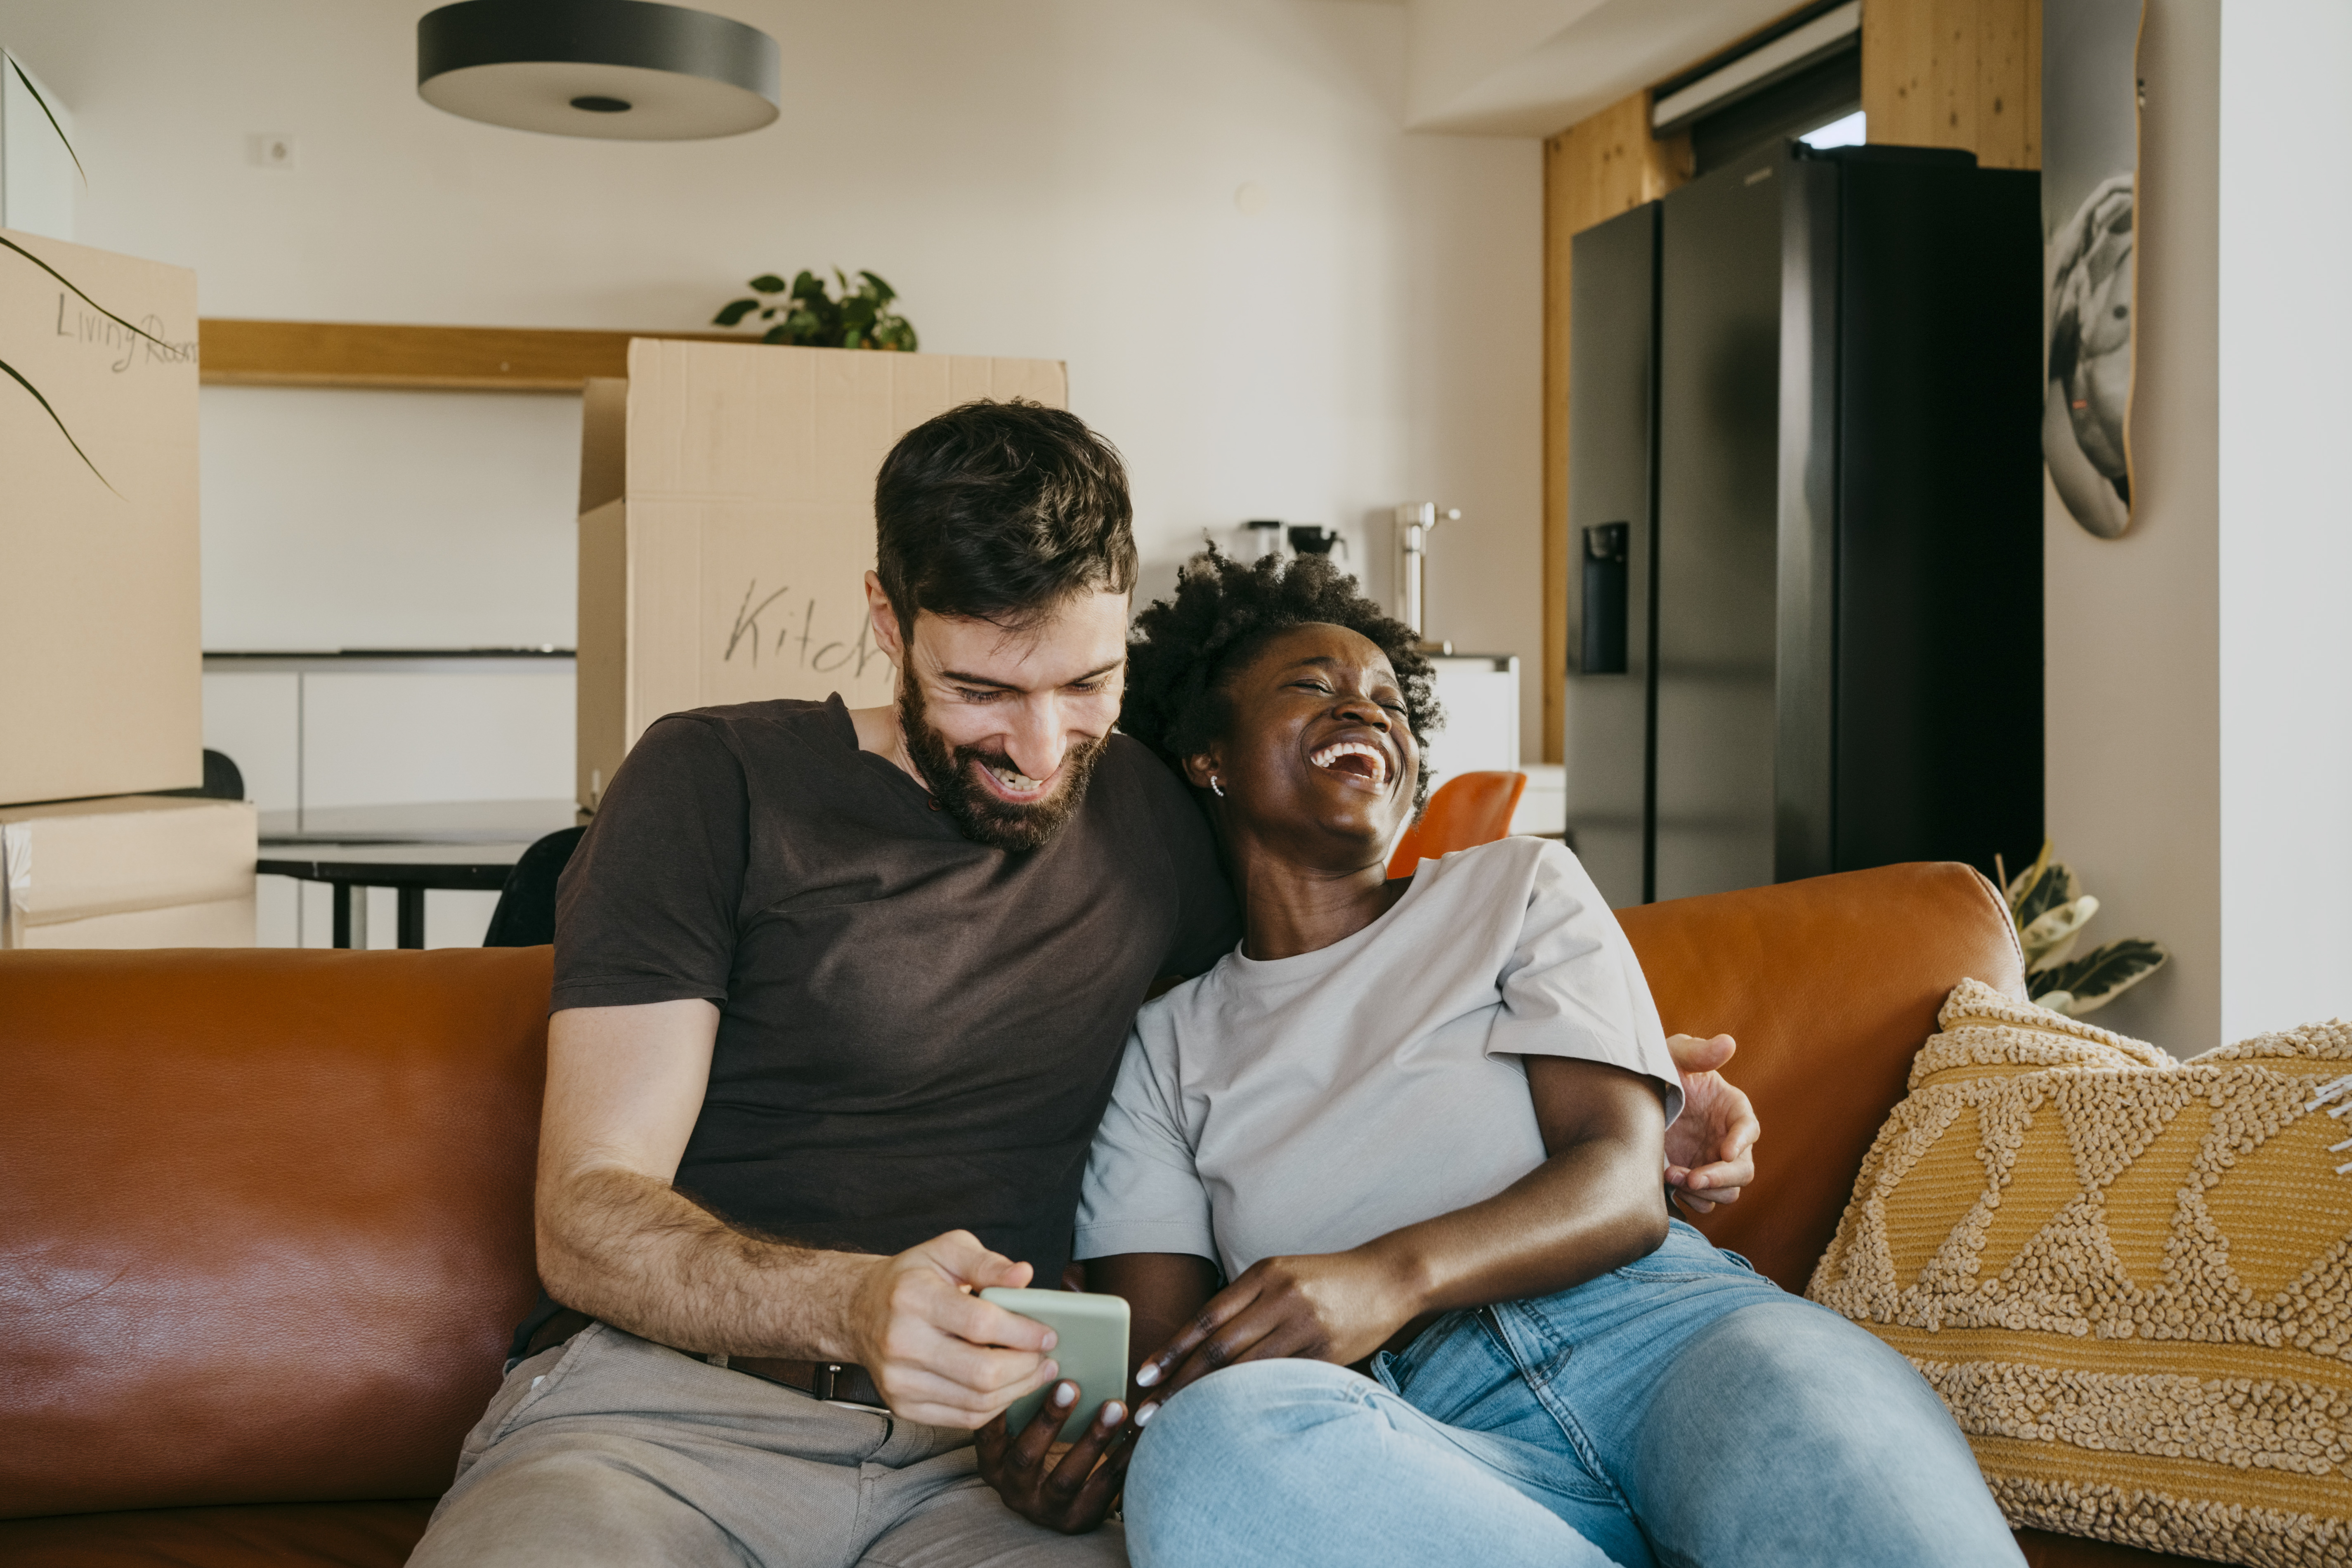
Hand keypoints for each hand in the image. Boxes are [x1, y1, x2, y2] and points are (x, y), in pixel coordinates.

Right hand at [841, 1230, 1061, 1427]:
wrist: (859, 1310)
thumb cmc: (911, 1278)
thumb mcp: (947, 1251)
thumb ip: (988, 1262)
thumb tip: (1024, 1276)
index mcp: (913, 1297)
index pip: (980, 1323)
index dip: (1023, 1332)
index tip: (1049, 1333)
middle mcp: (900, 1342)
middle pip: (982, 1372)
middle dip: (1027, 1367)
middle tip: (1047, 1357)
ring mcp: (898, 1381)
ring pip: (976, 1402)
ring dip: (1017, 1390)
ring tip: (1036, 1372)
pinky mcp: (902, 1406)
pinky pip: (962, 1419)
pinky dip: (994, 1407)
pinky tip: (1008, 1388)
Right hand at [974, 1378, 1137, 1533]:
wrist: (1067, 1500)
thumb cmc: (1045, 1445)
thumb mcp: (1026, 1428)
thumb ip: (1027, 1399)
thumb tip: (1044, 1349)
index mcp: (994, 1461)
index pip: (986, 1434)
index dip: (999, 1405)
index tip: (1020, 1372)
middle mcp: (1013, 1489)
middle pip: (1026, 1456)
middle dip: (1049, 1419)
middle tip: (1071, 1385)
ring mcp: (1044, 1509)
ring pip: (1066, 1478)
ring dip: (1093, 1438)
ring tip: (1116, 1407)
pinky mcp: (1076, 1520)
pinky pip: (1102, 1491)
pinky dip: (1121, 1460)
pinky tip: (1137, 1436)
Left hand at [1131, 1249, 1412, 1408]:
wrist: (1388, 1278)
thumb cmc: (1327, 1280)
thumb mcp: (1282, 1275)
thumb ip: (1245, 1303)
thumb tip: (1197, 1344)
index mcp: (1263, 1274)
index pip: (1205, 1318)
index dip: (1171, 1350)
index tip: (1143, 1376)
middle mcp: (1280, 1297)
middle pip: (1218, 1348)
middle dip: (1179, 1383)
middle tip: (1149, 1412)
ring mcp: (1304, 1325)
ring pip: (1245, 1369)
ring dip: (1208, 1399)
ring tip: (1181, 1423)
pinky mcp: (1326, 1351)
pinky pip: (1281, 1381)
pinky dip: (1252, 1402)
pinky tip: (1233, 1420)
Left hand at [1662, 1033, 1758, 1215]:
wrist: (1630, 1098)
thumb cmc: (1659, 1068)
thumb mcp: (1674, 1055)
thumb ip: (1699, 1051)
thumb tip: (1728, 1043)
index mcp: (1732, 1110)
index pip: (1749, 1129)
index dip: (1741, 1141)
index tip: (1725, 1150)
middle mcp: (1727, 1140)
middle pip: (1743, 1171)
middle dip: (1721, 1177)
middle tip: (1692, 1177)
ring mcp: (1710, 1162)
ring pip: (1726, 1192)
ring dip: (1703, 1191)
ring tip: (1670, 1175)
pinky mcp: (1692, 1178)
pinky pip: (1703, 1202)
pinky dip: (1690, 1199)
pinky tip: (1668, 1185)